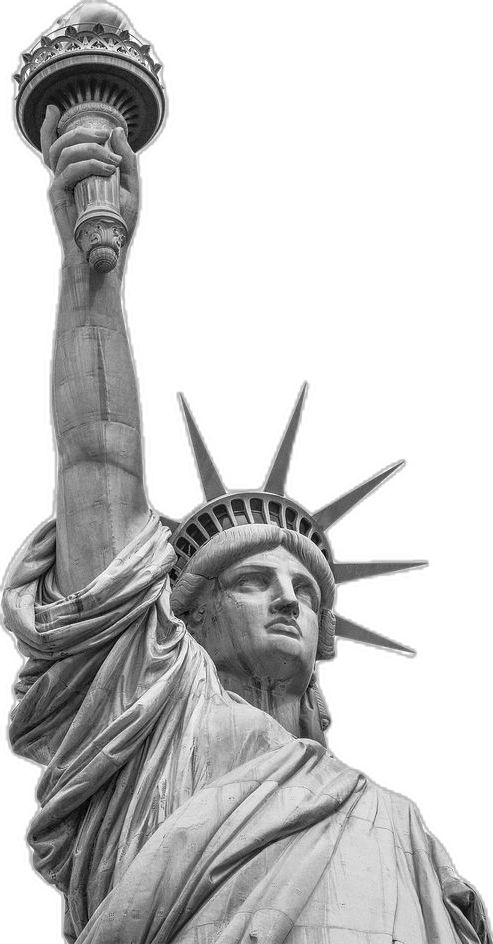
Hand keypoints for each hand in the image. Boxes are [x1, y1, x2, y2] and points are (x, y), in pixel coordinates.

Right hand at [40, 104, 139, 263]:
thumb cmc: (117, 224)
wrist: (108, 251)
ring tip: (112, 161)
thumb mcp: (129, 188)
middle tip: (104, 136)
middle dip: (82, 132)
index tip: (54, 109)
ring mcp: (60, 186)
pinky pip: (67, 171)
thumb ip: (126, 161)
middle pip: (60, 143)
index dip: (47, 126)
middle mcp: (65, 178)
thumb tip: (117, 131)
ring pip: (63, 152)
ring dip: (89, 149)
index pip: (55, 146)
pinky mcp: (58, 197)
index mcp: (76, 174)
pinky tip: (105, 169)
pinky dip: (87, 164)